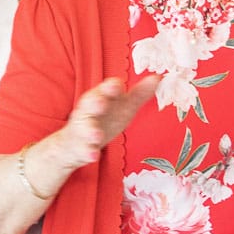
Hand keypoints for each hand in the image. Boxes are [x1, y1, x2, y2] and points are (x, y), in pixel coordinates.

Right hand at [43, 75, 161, 174]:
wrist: (75, 144)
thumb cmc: (104, 120)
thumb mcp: (123, 106)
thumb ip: (139, 93)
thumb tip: (158, 78)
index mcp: (101, 97)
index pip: (105, 89)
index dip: (110, 87)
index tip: (116, 85)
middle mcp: (89, 111)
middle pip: (90, 104)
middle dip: (95, 102)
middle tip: (101, 103)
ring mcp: (82, 129)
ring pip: (84, 128)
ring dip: (90, 131)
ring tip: (97, 136)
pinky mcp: (79, 147)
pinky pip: (82, 149)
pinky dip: (88, 152)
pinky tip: (93, 155)